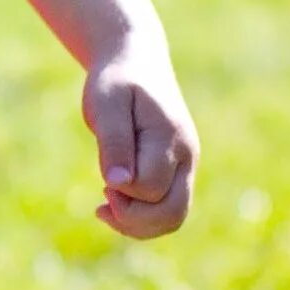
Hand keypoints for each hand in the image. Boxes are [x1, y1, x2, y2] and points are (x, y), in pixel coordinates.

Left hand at [83, 43, 196, 238]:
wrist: (137, 64)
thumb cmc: (117, 81)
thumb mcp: (107, 103)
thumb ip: (114, 141)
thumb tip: (118, 183)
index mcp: (170, 137)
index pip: (150, 187)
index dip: (122, 191)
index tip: (104, 178)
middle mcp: (186, 156)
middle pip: (172, 214)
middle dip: (133, 220)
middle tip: (103, 199)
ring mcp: (185, 166)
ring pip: (174, 218)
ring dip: (138, 225)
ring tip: (105, 207)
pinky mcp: (177, 173)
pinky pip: (167, 210)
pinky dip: (141, 218)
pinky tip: (114, 204)